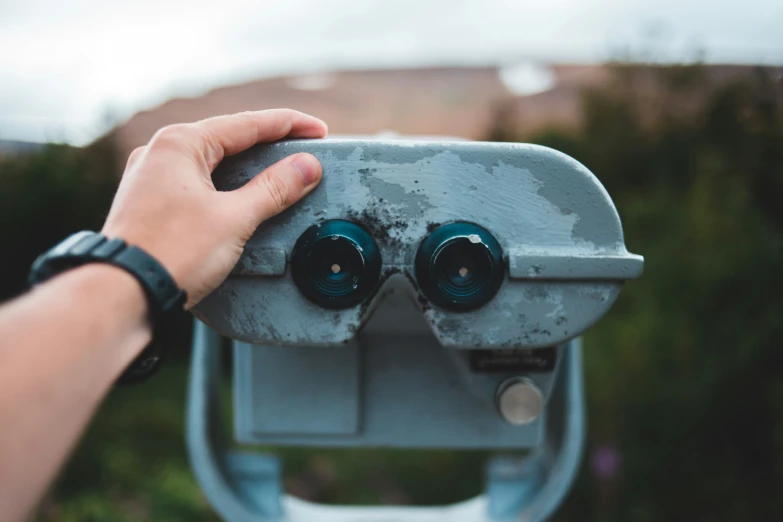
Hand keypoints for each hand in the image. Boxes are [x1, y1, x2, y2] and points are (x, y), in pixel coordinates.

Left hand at [102, 109, 327, 306]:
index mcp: (180, 143)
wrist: (123, 294)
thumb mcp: (234, 219)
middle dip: (268, 146)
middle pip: (228, 140)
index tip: (316, 131)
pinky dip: (224, 187)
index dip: (288, 126)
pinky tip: (239, 199)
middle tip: (302, 152)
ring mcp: (150, 178)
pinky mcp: (149, 203)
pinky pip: (195, 184)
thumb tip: (306, 167)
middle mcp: (159, 152)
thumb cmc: (171, 253)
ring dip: (246, 169)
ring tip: (278, 175)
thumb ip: (274, 189)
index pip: (247, 124)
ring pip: (211, 163)